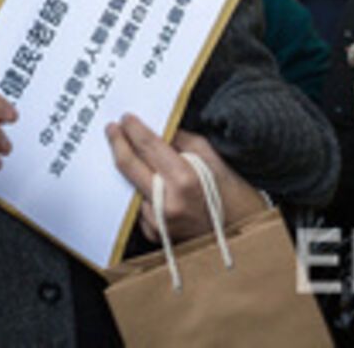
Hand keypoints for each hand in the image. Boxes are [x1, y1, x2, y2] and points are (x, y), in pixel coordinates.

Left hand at [107, 115, 262, 243]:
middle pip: (129, 166)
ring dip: (132, 170)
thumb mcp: (211, 158)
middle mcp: (167, 202)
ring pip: (132, 186)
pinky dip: (143, 193)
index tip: (125, 118)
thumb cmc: (231, 194)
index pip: (148, 146)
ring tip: (131, 155)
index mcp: (184, 180)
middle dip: (118, 143)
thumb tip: (156, 130)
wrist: (241, 234)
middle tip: (111, 129)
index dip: (133, 129)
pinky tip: (153, 187)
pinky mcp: (154, 234)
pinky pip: (140, 206)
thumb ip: (180, 141)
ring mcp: (158, 222)